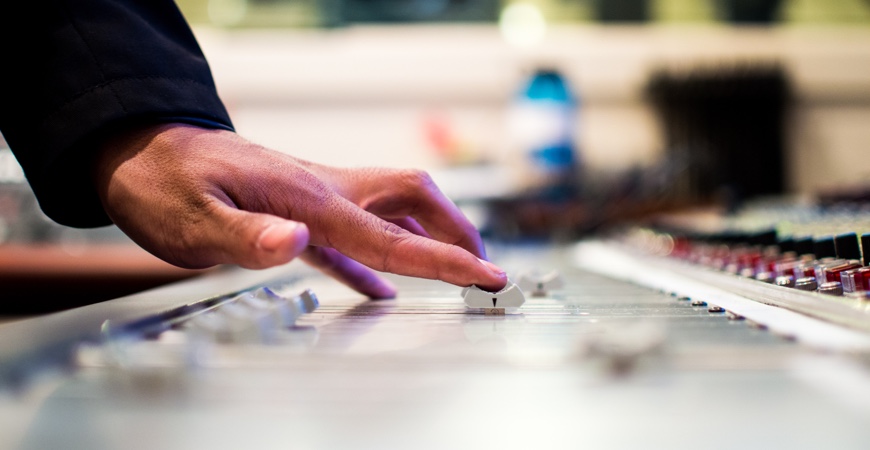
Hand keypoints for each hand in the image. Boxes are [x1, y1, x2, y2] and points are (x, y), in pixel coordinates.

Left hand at [93, 123, 506, 297]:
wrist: (141, 149)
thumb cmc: (162, 183)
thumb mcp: (191, 220)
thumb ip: (247, 235)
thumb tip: (298, 241)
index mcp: (307, 198)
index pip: (390, 235)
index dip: (443, 258)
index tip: (486, 275)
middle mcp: (322, 191)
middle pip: (411, 199)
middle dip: (454, 230)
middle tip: (482, 264)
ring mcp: (314, 197)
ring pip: (391, 209)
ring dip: (428, 235)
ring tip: (452, 266)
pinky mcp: (297, 209)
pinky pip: (353, 235)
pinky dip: (378, 259)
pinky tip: (381, 285)